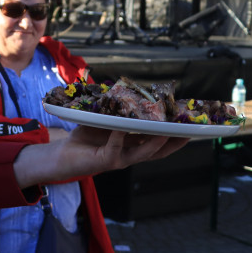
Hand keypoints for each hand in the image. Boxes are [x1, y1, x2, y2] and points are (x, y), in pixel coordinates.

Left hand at [14, 126, 187, 187]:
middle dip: (174, 143)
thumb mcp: (104, 122)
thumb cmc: (84, 137)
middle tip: (189, 132)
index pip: (158, 142)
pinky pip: (116, 147)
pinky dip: (119, 136)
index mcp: (131, 146)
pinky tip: (122, 126)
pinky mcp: (105, 160)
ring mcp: (119, 159)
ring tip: (165, 131)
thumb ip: (117, 112)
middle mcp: (129, 155)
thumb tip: (127, 91)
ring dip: (155, 143)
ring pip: (143, 153)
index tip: (189, 126)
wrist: (61, 155)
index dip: (174, 137)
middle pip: (158, 151)